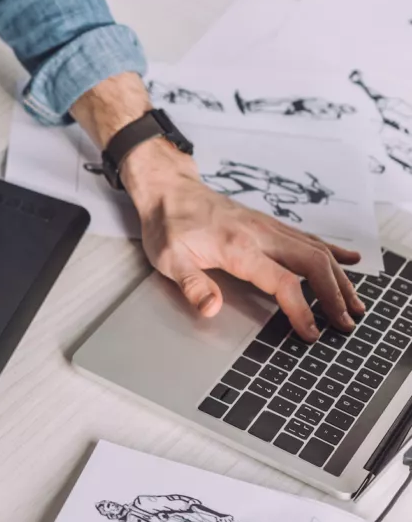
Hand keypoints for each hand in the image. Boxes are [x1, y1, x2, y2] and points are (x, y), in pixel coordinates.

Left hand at [124, 140, 364, 341]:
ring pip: (317, 250)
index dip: (300, 309)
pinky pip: (309, 237)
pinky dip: (332, 251)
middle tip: (345, 323)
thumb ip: (192, 285)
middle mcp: (262, 234)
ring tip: (354, 304)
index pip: (282, 281)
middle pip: (313, 263)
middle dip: (334, 295)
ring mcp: (269, 227)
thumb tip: (211, 308)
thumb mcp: (168, 259)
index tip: (310, 332)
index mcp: (239, 247)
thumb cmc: (168, 224)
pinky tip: (350, 261)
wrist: (169, 189)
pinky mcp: (269, 224)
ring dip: (339, 278)